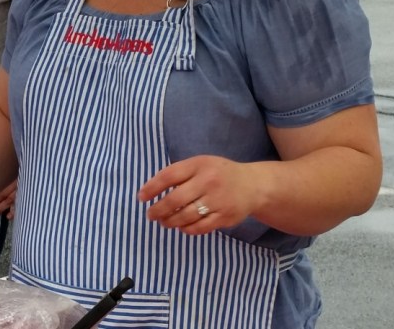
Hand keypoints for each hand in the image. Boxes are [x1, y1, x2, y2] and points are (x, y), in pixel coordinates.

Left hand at [138, 156, 260, 235]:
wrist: (253, 185)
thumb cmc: (220, 173)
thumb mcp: (201, 164)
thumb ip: (180, 173)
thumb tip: (152, 188)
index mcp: (199, 165)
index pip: (169, 176)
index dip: (151, 187)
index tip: (141, 197)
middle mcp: (208, 182)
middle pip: (175, 200)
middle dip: (158, 210)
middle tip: (150, 215)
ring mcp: (217, 201)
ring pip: (185, 216)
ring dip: (170, 222)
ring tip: (164, 222)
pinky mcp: (224, 217)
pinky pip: (199, 228)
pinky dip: (186, 229)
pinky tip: (181, 227)